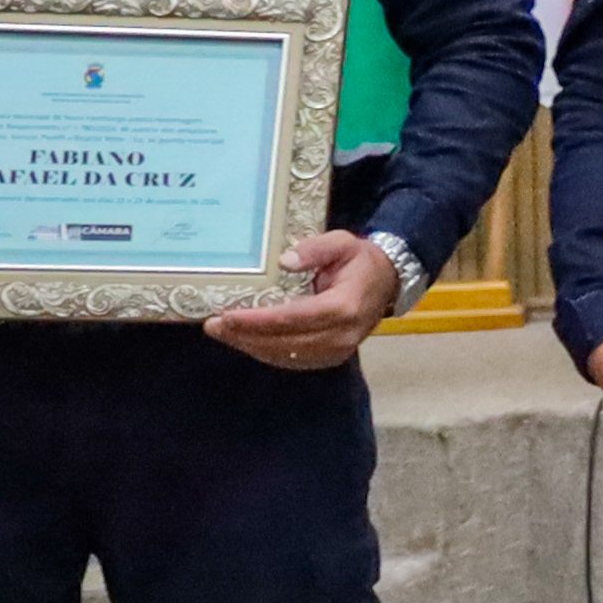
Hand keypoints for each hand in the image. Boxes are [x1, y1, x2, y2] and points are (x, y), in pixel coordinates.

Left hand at [201, 228, 405, 371]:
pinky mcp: (332, 357)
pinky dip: (266, 351)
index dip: (258, 320)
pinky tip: (246, 340)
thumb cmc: (361, 260)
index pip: (294, 318)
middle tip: (214, 325)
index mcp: (345, 307)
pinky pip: (293, 359)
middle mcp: (342, 335)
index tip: (228, 315)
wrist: (388, 282)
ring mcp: (338, 350)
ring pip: (286, 355)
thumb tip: (284, 260)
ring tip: (223, 333)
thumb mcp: (342, 242)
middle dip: (246, 336)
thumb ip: (315, 249)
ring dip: (251, 346)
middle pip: (286, 342)